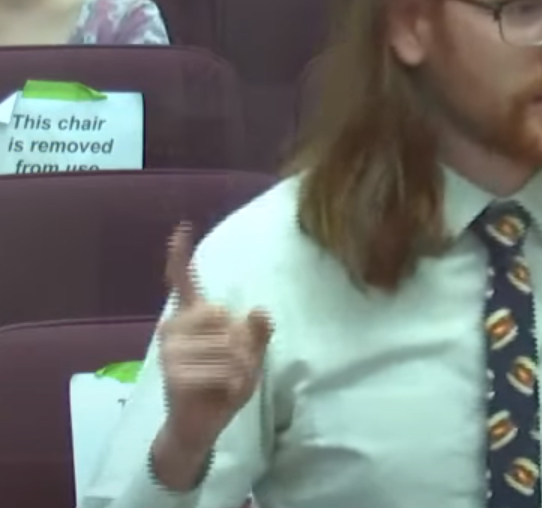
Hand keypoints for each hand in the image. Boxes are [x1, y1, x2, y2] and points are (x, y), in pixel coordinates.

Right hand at [158, 223, 271, 453]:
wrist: (201, 424)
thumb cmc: (225, 385)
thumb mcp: (251, 357)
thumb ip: (257, 334)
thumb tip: (259, 309)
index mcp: (192, 318)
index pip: (183, 281)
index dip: (181, 256)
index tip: (182, 228)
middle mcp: (175, 327)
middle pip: (224, 316)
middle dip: (242, 342)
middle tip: (238, 364)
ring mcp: (171, 350)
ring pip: (226, 345)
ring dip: (239, 365)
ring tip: (229, 380)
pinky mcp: (173, 373)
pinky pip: (218, 368)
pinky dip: (231, 381)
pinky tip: (224, 390)